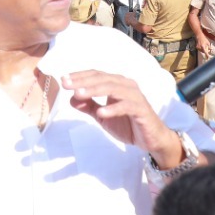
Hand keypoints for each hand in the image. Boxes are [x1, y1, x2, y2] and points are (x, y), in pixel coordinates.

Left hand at [62, 69, 182, 165]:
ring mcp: (135, 97)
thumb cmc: (128, 124)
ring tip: (79, 94)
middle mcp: (126, 86)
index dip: (80, 76)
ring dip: (95, 91)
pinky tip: (101, 113)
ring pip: (113, 89)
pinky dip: (113, 108)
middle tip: (66, 84)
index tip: (63, 80)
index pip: (96, 75)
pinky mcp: (141, 110)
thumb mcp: (103, 116)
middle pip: (102, 79)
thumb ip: (89, 106)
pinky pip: (126, 106)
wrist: (151, 139)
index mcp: (117, 84)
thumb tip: (71, 98)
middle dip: (83, 81)